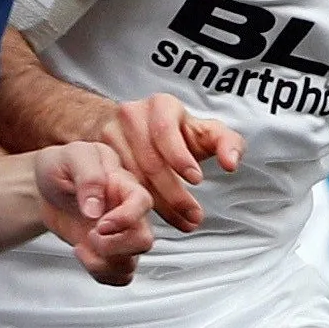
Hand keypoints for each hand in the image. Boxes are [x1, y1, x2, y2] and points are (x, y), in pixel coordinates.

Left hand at [33, 140, 154, 284]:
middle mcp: (128, 213)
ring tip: (83, 244)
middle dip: (114, 246)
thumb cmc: (63, 166)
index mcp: (124, 185)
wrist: (48, 186)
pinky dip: (100, 273)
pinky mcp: (109, 252)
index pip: (142, 204)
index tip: (101, 223)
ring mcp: (121, 235)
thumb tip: (95, 208)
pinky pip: (119, 275)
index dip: (126, 218)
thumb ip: (88, 177)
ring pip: (131, 263)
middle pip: (143, 240)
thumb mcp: (71, 158)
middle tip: (91, 235)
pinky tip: (83, 252)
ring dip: (104, 263)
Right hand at [103, 93, 242, 232]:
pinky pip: (116, 184)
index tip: (197, 180)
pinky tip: (154, 217)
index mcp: (161, 105)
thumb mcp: (204, 133)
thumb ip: (227, 143)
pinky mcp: (98, 153)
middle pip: (151, 160)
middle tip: (194, 214)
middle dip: (175, 193)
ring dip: (160, 205)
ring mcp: (111, 133)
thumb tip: (231, 163)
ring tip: (183, 222)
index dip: (181, 158)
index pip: (167, 131)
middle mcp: (132, 114)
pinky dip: (136, 204)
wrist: (134, 129)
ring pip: (134, 177)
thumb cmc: (177, 134)